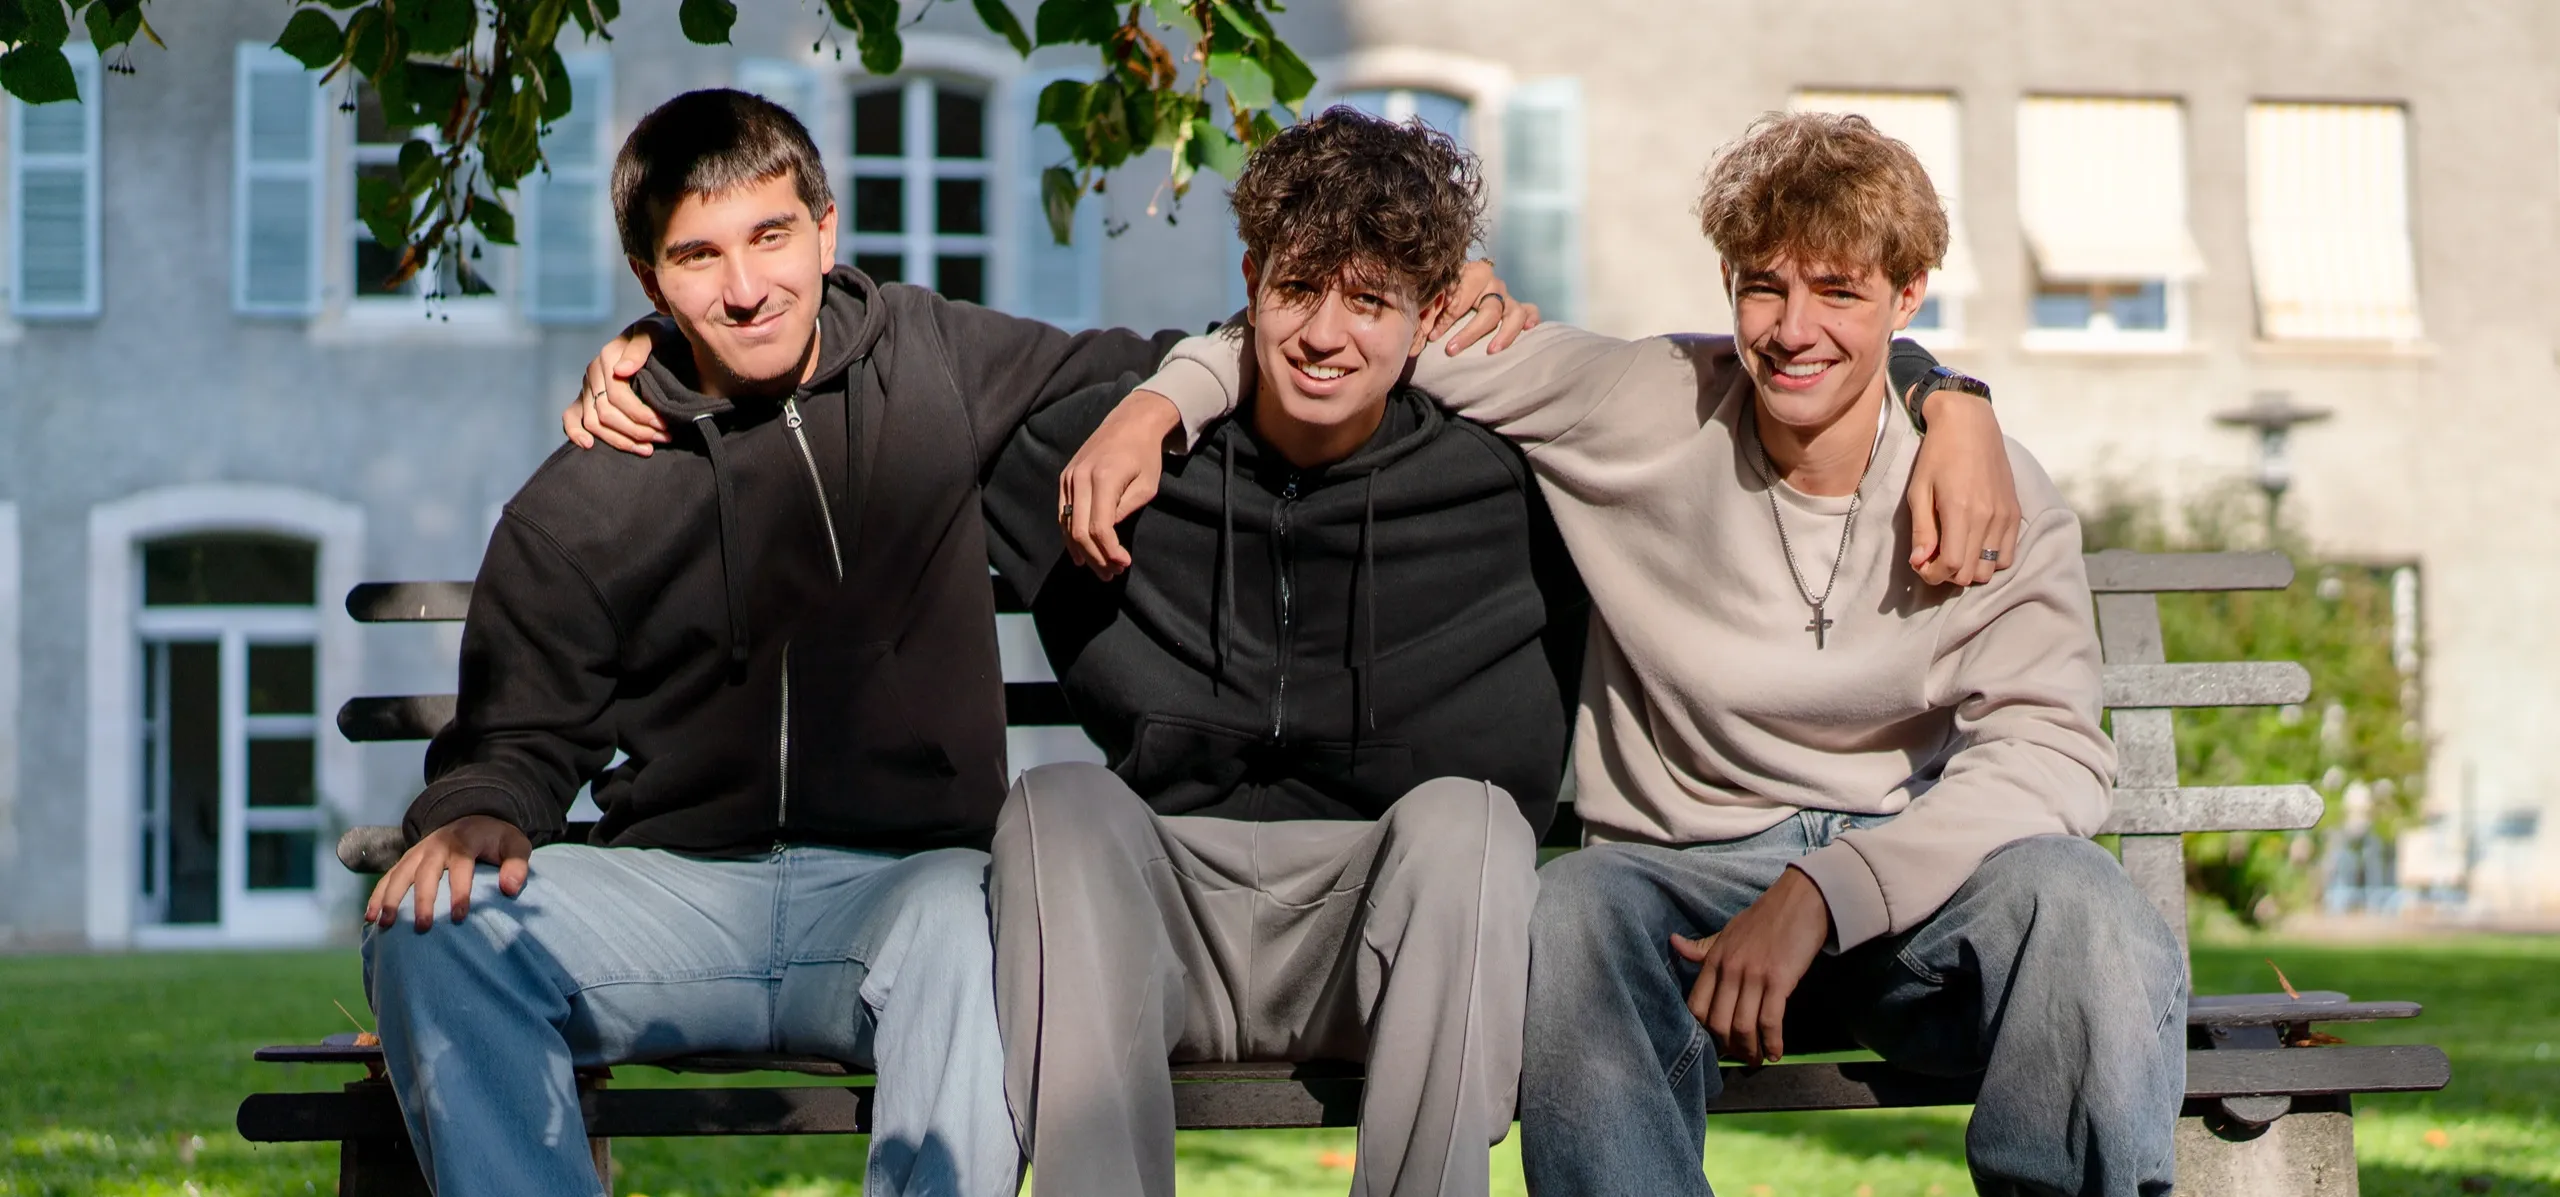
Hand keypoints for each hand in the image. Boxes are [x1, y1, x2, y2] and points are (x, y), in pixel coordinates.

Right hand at [365, 815, 533, 932]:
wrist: (473, 819)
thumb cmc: (496, 839)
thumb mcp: (515, 845)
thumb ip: (517, 865)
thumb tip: (510, 889)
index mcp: (464, 841)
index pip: (461, 866)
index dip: (460, 891)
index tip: (459, 916)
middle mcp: (437, 845)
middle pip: (426, 873)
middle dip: (423, 900)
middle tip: (422, 926)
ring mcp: (418, 852)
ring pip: (400, 874)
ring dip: (391, 899)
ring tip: (386, 924)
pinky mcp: (407, 860)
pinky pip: (388, 877)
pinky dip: (377, 895)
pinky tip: (370, 917)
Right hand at [561, 319, 670, 455]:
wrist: (655, 337)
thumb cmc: (658, 336)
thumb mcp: (654, 334)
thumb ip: (639, 348)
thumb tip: (621, 371)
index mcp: (607, 358)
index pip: (617, 396)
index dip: (640, 414)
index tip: (665, 426)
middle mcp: (593, 373)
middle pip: (606, 413)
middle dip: (636, 431)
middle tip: (664, 438)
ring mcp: (587, 387)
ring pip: (593, 422)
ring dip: (619, 440)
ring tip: (647, 449)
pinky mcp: (584, 398)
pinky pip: (571, 417)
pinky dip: (575, 433)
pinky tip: (590, 446)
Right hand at [1058, 389, 1184, 578]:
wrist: (1130, 423)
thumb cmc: (1145, 455)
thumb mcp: (1146, 486)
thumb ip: (1125, 510)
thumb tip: (1108, 535)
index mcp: (1103, 479)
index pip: (1100, 527)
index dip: (1110, 551)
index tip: (1124, 564)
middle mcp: (1080, 478)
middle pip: (1080, 531)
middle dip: (1096, 558)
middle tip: (1111, 574)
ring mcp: (1069, 477)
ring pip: (1068, 525)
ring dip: (1082, 551)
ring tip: (1100, 569)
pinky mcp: (1065, 478)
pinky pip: (1063, 514)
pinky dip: (1070, 536)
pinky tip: (1079, 554)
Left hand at [1431, 258, 1542, 354]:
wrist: (1454, 280)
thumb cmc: (1442, 293)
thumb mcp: (1433, 297)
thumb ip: (1430, 311)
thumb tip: (1423, 334)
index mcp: (1473, 273)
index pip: (1462, 300)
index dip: (1445, 320)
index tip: (1432, 337)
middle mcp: (1494, 283)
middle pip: (1489, 311)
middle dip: (1470, 333)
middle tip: (1452, 350)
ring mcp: (1507, 295)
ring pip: (1514, 314)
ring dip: (1505, 334)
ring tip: (1492, 351)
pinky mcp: (1517, 306)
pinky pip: (1531, 310)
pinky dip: (1532, 319)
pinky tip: (1528, 330)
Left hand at [1669, 867, 1832, 1064]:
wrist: (1800, 900)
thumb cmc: (1765, 917)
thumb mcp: (1727, 931)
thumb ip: (1703, 947)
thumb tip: (1674, 943)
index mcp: (1714, 959)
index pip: (1696, 1006)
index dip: (1703, 1032)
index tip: (1715, 1043)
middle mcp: (1729, 970)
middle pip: (1718, 1022)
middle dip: (1728, 1046)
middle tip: (1739, 1056)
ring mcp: (1753, 976)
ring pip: (1743, 1026)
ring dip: (1750, 1050)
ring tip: (1757, 1059)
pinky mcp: (1779, 980)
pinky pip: (1770, 1021)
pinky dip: (1772, 1042)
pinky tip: (1776, 1052)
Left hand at [1905, 390, 2020, 586]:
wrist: (1970, 424)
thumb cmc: (1937, 455)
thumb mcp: (1919, 491)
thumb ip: (1922, 530)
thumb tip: (1920, 563)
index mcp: (1961, 511)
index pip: (1953, 567)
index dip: (1933, 575)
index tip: (1921, 564)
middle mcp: (1988, 517)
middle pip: (1973, 574)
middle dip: (1949, 574)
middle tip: (1934, 557)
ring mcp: (2005, 516)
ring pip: (1991, 569)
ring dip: (1971, 568)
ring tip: (1955, 550)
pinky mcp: (2015, 513)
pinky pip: (2007, 554)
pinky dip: (1990, 559)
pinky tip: (1974, 543)